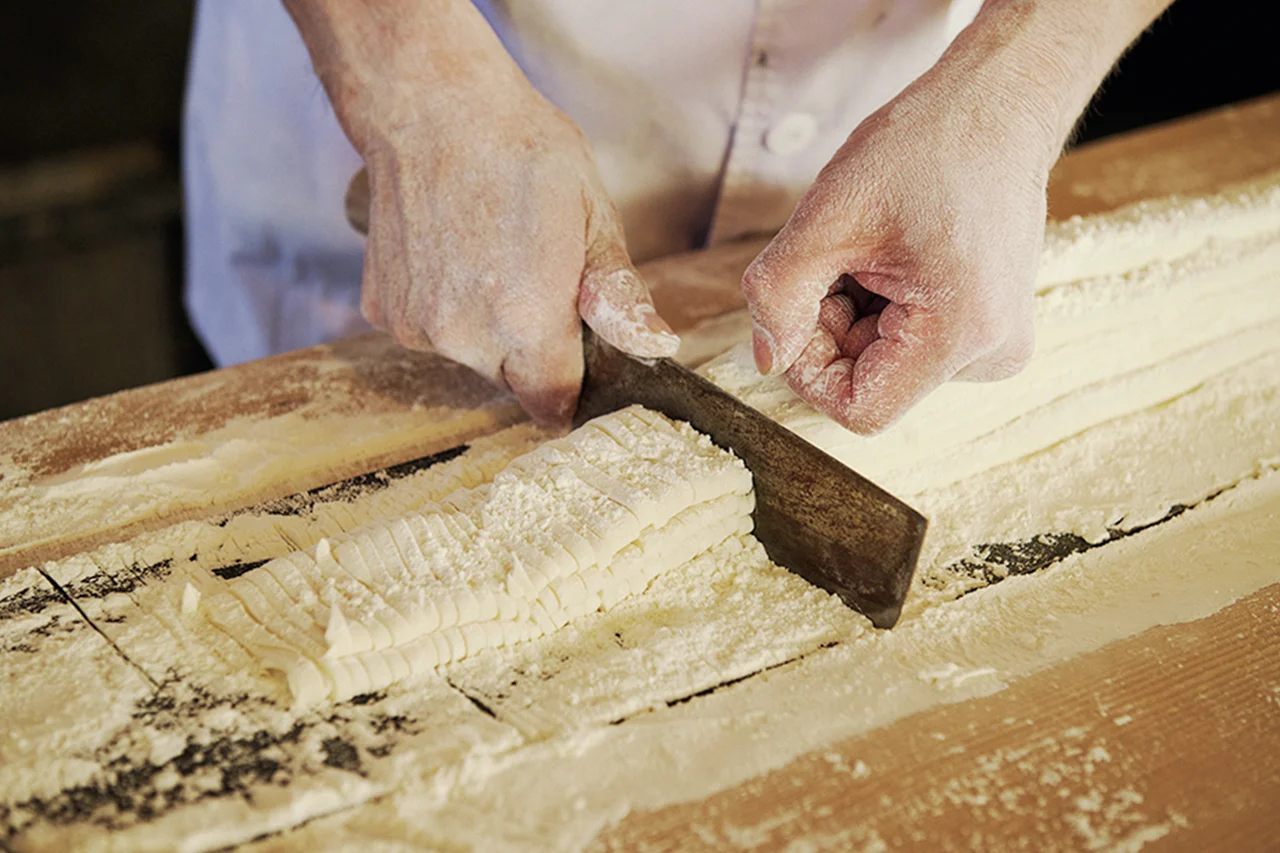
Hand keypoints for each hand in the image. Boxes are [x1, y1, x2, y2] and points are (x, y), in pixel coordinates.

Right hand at [285, 0, 676, 425]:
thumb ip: (619, 294)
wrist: (431, 106)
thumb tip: (654, 347)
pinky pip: (428, 332)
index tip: (576, 355)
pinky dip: (443, 308)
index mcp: (527, 320)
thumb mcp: (593, 215)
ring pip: (470, 357)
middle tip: (535, 280)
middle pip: (512, 382)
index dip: (571, 386)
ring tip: (491, 257)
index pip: (553, 404)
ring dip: (486, 328)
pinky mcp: (384, 311)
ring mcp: (418, 325)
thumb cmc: (520, 151)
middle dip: (531, 351)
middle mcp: (465, 335)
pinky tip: (452, 254)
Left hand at [741, 0, 1174, 434]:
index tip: (802, 306)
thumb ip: (779, 297)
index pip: (859, 410)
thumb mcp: (827, 218)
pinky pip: (912, 345)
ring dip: (857, 314)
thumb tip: (766, 360)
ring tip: (875, 248)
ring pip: (887, 365)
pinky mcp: (993, 330)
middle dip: (834, 329)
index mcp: (960, 334)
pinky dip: (884, 307)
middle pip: (872, 384)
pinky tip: (896, 256)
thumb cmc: (923, 148)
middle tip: (840, 258)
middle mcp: (994, 355)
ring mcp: (999, 345)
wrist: (996, 107)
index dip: (810, 369)